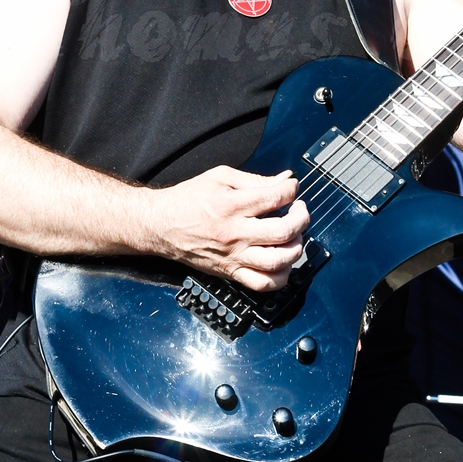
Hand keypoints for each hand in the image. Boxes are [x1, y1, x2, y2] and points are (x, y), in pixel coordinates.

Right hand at [149, 167, 309, 293]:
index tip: (291, 187)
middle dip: (302, 218)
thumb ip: (255, 180)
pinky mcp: (231, 272)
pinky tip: (284, 262)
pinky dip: (281, 276)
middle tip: (299, 210)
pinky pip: (263, 284)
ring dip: (296, 248)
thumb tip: (284, 179)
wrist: (160, 225)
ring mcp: (234, 256)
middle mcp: (235, 233)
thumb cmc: (188, 199)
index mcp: (232, 205)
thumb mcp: (220, 177)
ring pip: (278, 261)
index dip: (291, 189)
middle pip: (284, 230)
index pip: (276, 197)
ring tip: (294, 236)